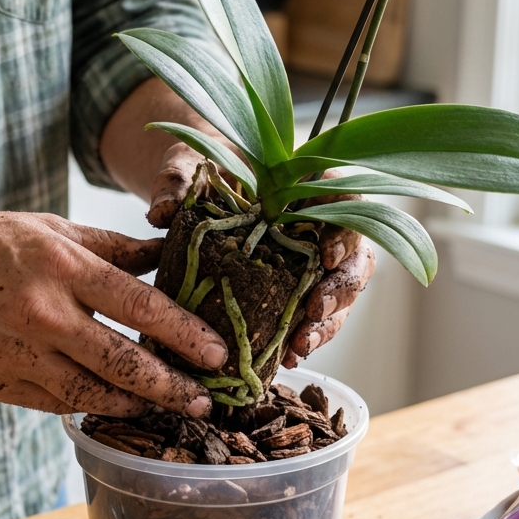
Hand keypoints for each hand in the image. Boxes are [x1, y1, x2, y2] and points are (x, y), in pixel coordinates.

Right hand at [0, 209, 227, 416]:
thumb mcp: (46, 227)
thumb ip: (109, 246)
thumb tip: (163, 256)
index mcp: (60, 266)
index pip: (139, 307)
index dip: (185, 335)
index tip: (218, 354)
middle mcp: (42, 314)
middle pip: (123, 363)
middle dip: (172, 387)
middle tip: (204, 401)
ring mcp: (16, 355)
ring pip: (91, 395)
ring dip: (136, 406)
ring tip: (168, 409)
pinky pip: (55, 404)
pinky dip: (89, 408)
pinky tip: (114, 407)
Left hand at [146, 147, 374, 366]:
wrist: (190, 194)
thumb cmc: (197, 170)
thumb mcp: (183, 163)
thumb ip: (176, 179)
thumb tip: (164, 211)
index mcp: (304, 184)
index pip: (346, 201)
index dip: (344, 230)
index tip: (324, 256)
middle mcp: (317, 224)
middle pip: (354, 257)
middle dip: (341, 288)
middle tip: (315, 309)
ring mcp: (309, 259)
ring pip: (340, 292)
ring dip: (327, 323)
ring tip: (300, 344)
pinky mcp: (292, 289)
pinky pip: (310, 315)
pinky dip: (303, 336)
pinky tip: (286, 355)